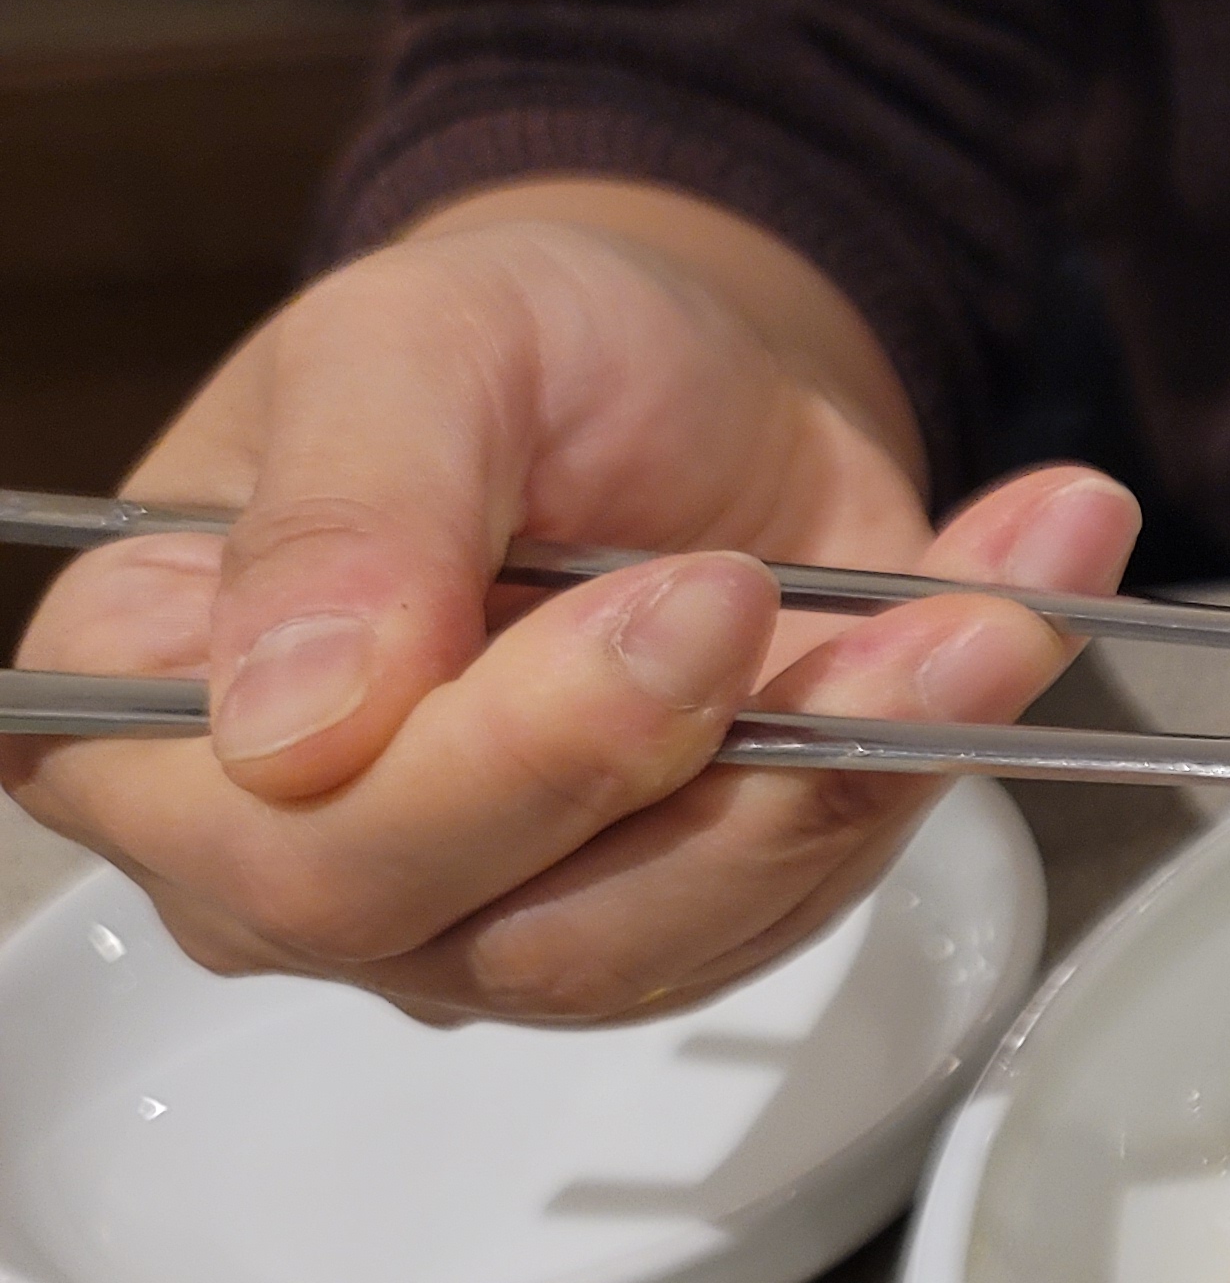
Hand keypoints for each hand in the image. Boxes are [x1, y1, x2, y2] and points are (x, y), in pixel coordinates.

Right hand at [0, 198, 1138, 1022]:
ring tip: (974, 602)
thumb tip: (294, 727)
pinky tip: (1014, 605)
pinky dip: (940, 745)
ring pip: (690, 931)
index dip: (500, 762)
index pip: (298, 852)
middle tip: (772, 591)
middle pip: (500, 935)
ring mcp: (516, 910)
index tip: (674, 601)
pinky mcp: (702, 905)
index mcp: (163, 727)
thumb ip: (343, 516)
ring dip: (856, 766)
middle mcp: (317, 863)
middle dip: (684, 767)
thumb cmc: (510, 347)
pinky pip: (826, 879)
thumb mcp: (413, 348)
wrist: (681, 362)